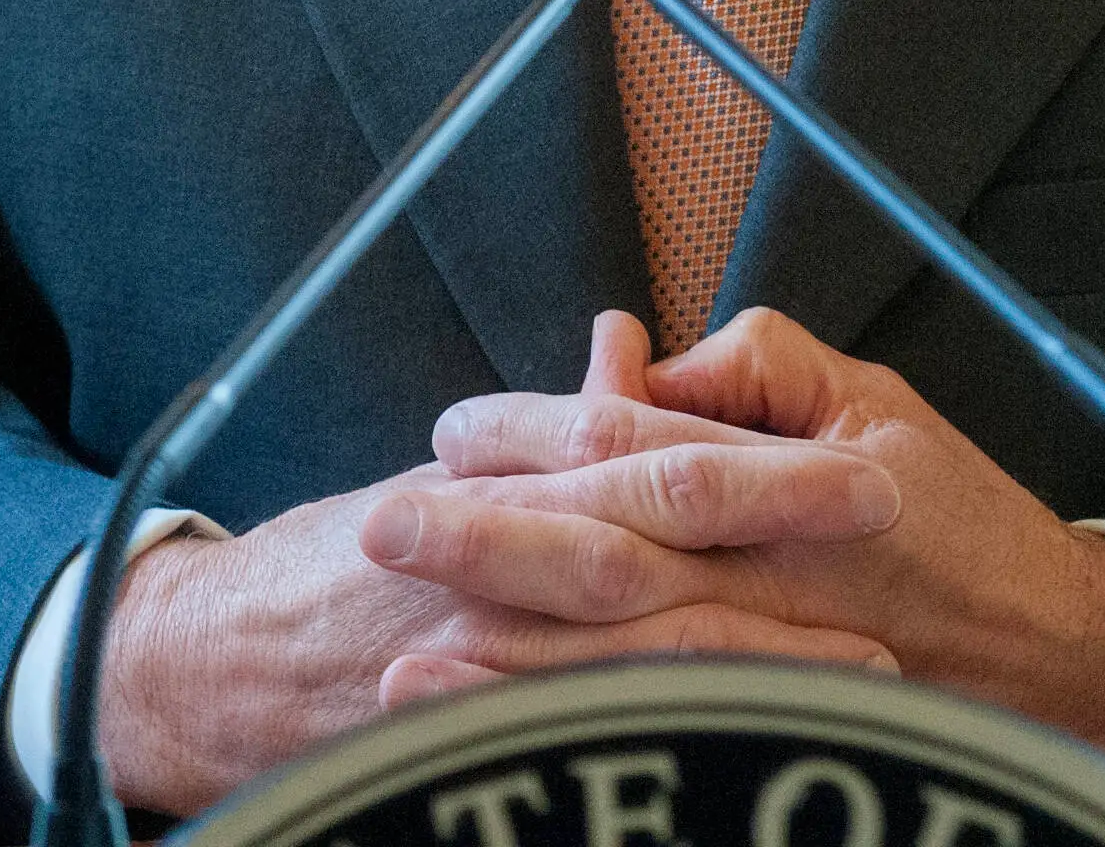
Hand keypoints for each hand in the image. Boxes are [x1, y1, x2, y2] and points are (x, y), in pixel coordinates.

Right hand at [93, 427, 904, 813]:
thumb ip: (552, 423)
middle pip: (659, 562)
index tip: (871, 472)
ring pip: (633, 668)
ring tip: (869, 671)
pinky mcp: (457, 749)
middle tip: (893, 561)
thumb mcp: (451, 473)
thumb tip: (630, 348)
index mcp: (501, 489)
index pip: (652, 466)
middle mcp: (491, 573)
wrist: (211, 661)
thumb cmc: (353, 559)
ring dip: (756, 667)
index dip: (767, 473)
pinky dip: (657, 748)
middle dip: (781, 560)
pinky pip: (567, 749)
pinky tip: (740, 757)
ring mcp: (477, 671)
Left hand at [431, 309, 1104, 780]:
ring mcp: (775, 685)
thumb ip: (761, 370)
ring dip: (508, 676)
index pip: (642, 456)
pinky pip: (666, 745)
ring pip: (622, 677)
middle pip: (610, 568)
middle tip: (382, 534)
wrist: (1065, 665)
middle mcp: (777, 592)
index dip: (537, 441)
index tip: (450, 432)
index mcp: (796, 497)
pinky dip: (578, 745)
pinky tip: (504, 749)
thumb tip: (642, 362)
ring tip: (403, 674)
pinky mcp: (774, 745)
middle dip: (488, 552)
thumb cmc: (961, 525)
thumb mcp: (878, 405)